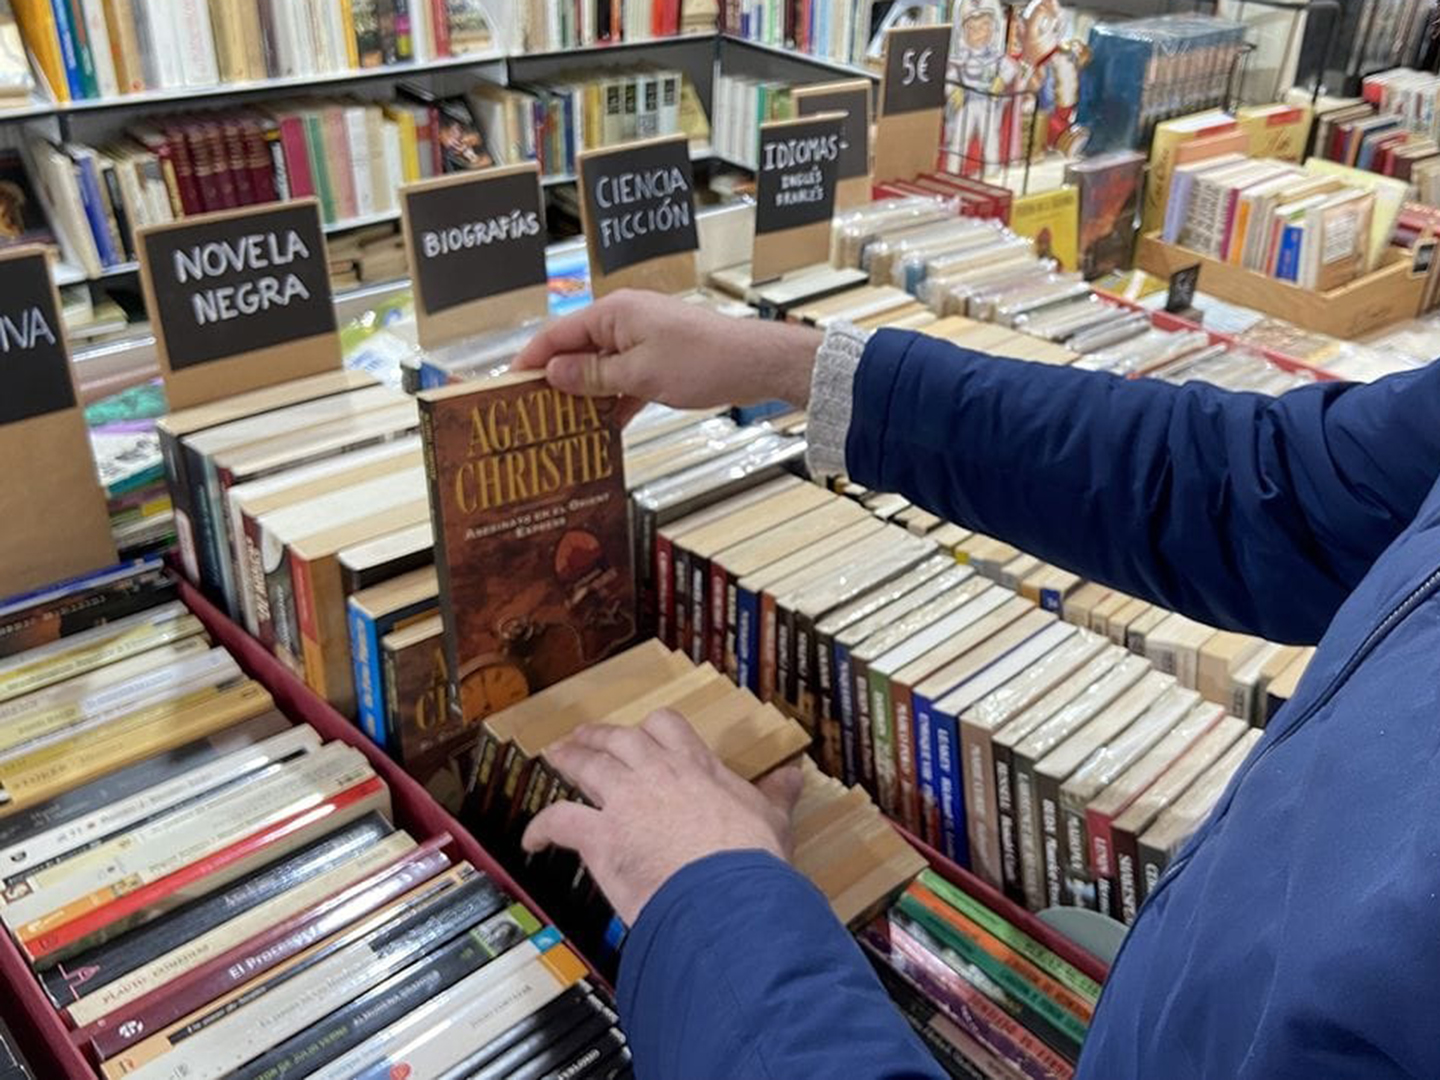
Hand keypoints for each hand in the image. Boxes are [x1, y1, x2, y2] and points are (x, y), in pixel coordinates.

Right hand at [511, 289, 822, 426]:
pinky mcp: (659, 359)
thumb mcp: (639, 374)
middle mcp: (624, 320)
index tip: (508, 384)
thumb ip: (593, 375)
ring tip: (561, 426)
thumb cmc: (703, 361)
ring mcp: (643, 339)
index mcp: (613, 313)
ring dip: (585, 396)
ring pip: (601, 369)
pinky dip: (614, 401)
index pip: (557, 334)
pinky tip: (603, 430)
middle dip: (555, 381)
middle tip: (531, 412)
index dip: (530, 360)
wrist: (755, 365)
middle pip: (576, 351)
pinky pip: (625, 379)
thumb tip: (553, 373)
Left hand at [520, 708, 803, 925]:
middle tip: (585, 738)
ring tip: (555, 758)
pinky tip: (532, 839)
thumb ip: (777, 794)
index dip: (651, 728)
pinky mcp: (601, 837)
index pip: (667, 728)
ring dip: (567, 760)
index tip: (645, 734)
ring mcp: (625, 802)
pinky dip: (540, 828)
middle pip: (618, 739)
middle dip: (599, 736)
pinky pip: (559, 821)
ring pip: (586, 766)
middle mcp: (657, 774)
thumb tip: (794, 776)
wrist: (728, 893)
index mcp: (697, 767)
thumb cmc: (751, 860)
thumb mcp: (773, 819)